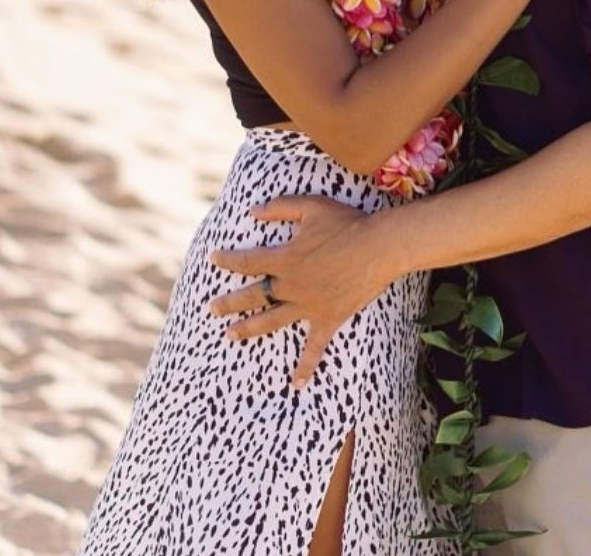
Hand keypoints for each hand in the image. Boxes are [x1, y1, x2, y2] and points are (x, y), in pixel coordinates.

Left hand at [207, 195, 390, 388]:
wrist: (380, 246)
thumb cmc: (347, 222)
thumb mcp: (311, 206)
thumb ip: (279, 207)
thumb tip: (251, 211)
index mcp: (284, 259)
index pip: (247, 262)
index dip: (228, 260)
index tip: (213, 259)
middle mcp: (291, 285)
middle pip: (253, 295)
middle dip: (228, 302)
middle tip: (210, 309)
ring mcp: (309, 305)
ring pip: (271, 320)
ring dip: (249, 328)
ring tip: (231, 335)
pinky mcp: (328, 318)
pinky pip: (314, 347)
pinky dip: (305, 366)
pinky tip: (295, 384)